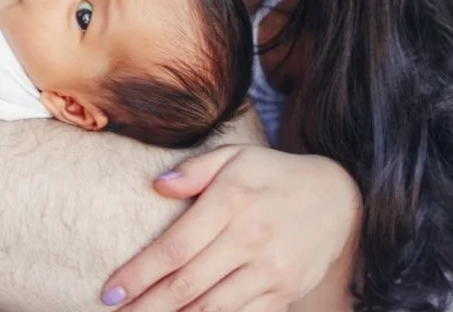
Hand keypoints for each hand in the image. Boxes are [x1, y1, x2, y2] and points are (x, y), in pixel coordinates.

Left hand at [101, 146, 360, 311]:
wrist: (340, 199)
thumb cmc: (274, 175)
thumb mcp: (236, 156)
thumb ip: (195, 169)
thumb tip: (157, 186)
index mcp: (231, 202)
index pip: (174, 248)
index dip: (139, 274)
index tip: (111, 290)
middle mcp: (250, 239)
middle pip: (187, 284)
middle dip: (148, 305)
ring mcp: (271, 270)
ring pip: (213, 308)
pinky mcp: (286, 292)